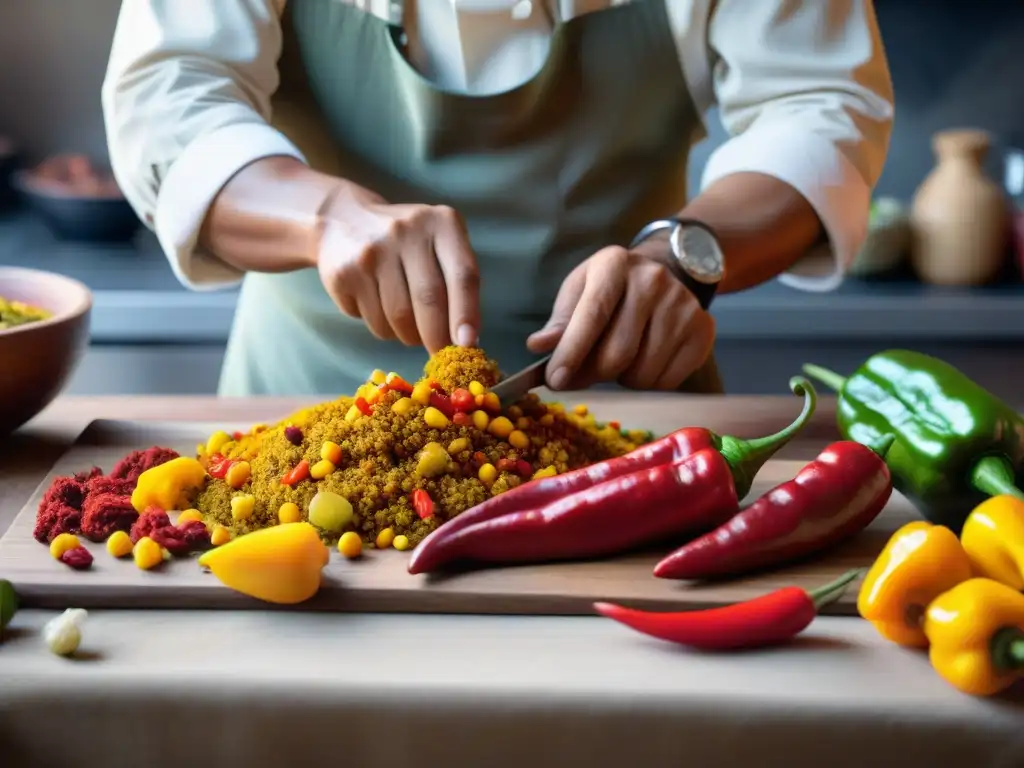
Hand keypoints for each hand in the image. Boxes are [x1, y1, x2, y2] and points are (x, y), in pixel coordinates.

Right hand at [315, 183, 479, 352]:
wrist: (342, 220)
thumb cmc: (406, 243)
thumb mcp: (438, 244)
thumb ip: (457, 282)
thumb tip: (466, 339)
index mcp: (441, 223)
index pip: (462, 274)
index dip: (466, 313)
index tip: (467, 344)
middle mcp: (406, 232)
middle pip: (429, 300)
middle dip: (438, 337)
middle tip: (440, 353)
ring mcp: (372, 252)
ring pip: (399, 318)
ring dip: (409, 335)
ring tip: (408, 325)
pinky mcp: (345, 274)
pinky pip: (372, 321)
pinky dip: (383, 328)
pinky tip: (379, 308)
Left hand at [527, 245, 714, 390]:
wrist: (668, 270)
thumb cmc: (612, 286)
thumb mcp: (580, 290)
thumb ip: (560, 320)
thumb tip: (539, 346)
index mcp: (615, 265)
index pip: (593, 315)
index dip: (572, 352)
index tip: (556, 380)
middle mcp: (653, 280)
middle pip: (617, 353)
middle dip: (593, 374)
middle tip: (582, 375)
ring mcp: (683, 306)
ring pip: (642, 373)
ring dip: (622, 379)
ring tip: (620, 358)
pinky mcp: (703, 331)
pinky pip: (667, 381)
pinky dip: (649, 382)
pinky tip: (644, 360)